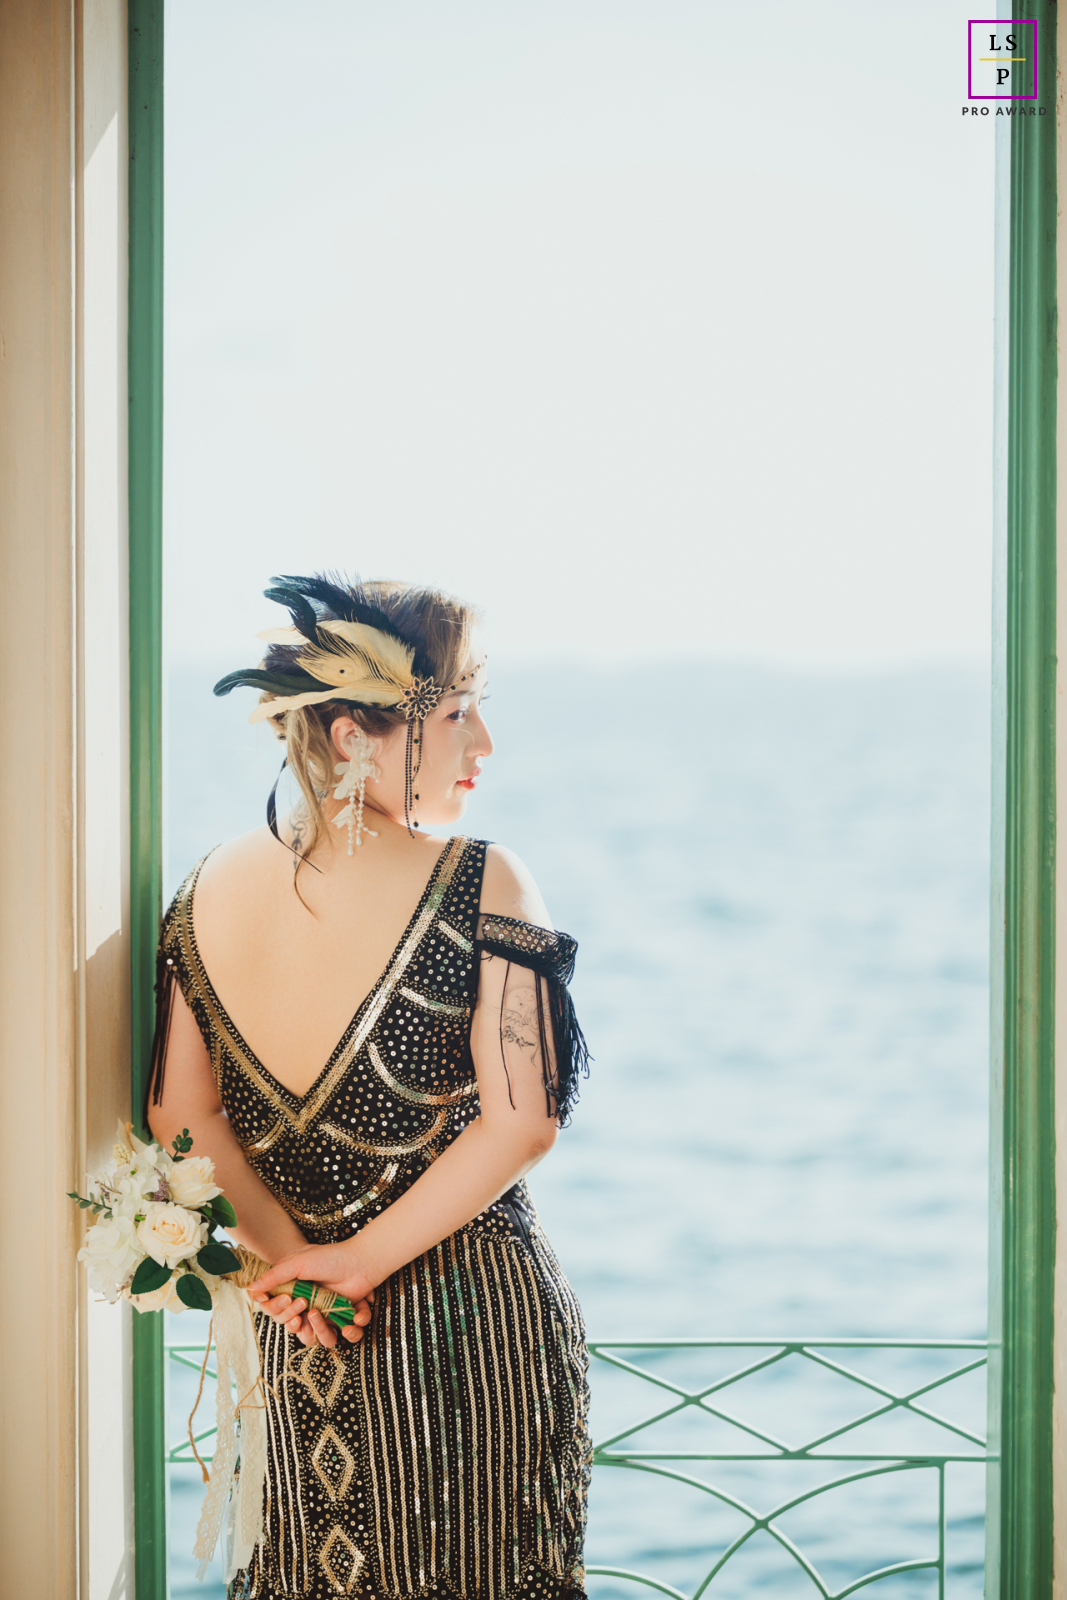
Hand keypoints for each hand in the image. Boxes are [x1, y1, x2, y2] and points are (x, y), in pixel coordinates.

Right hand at [248, 1241, 376, 1349]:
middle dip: (289, 1315)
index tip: (282, 1299)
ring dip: (312, 1328)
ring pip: (305, 1336)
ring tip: (316, 1313)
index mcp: (288, 1288)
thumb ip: (274, 1276)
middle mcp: (300, 1303)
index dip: (272, 1307)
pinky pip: (329, 1338)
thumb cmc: (329, 1258)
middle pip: (284, 1323)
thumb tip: (250, 1289)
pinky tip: (343, 1321)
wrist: (360, 1263)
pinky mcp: (333, 1321)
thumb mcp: (299, 1262)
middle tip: (301, 1301)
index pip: (269, 1306)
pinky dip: (337, 1331)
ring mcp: (316, 1313)